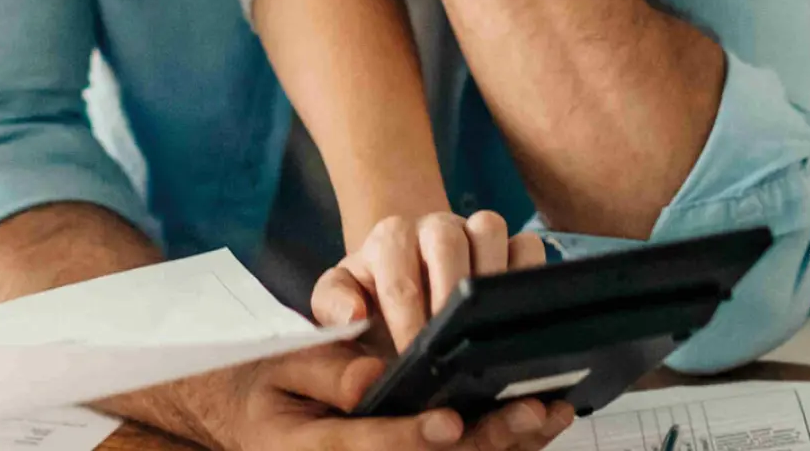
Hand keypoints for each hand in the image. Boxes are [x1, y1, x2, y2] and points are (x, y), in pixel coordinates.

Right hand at [203, 344, 575, 450]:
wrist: (260, 419)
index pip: (366, 448)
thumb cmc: (270, 388)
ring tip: (548, 414)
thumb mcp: (280, 367)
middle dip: (484, 442)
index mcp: (315, 450)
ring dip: (505, 445)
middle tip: (527, 412)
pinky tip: (541, 421)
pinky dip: (504, 443)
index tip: (448, 422)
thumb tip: (367, 379)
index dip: (410, 439)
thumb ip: (323, 369)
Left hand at [314, 211, 548, 351]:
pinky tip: (516, 313)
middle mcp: (434, 227)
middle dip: (448, 296)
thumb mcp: (338, 302)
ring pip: (490, 229)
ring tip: (485, 327)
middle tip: (448, 344)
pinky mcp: (510, 244)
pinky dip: (528, 274)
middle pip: (447, 241)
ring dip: (490, 279)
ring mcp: (474, 231)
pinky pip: (529, 246)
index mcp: (390, 239)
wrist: (402, 278)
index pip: (399, 277)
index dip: (407, 321)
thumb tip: (352, 314)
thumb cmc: (372, 298)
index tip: (411, 357)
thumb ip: (332, 306)